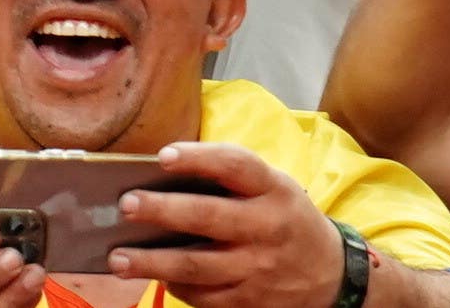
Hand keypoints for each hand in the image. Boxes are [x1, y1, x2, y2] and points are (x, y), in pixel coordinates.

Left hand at [111, 142, 342, 307]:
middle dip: (163, 211)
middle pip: (209, 218)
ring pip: (198, 266)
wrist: (332, 274)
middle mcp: (266, 227)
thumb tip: (158, 171)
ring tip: (117, 258)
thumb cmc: (282, 216)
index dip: (198, 159)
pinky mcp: (252, 301)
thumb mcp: (271, 186)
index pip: (235, 166)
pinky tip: (153, 276)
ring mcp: (259, 269)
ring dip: (153, 262)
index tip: (163, 156)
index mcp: (271, 189)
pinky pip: (205, 297)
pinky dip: (175, 287)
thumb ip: (227, 177)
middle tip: (126, 205)